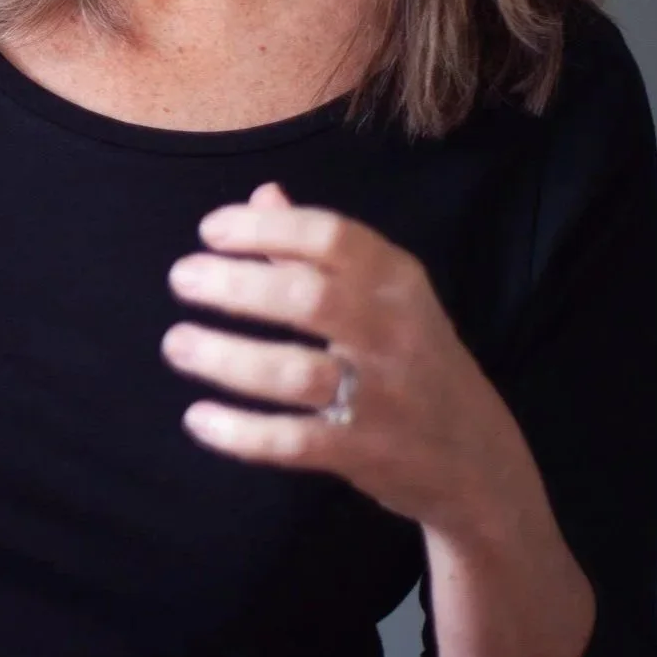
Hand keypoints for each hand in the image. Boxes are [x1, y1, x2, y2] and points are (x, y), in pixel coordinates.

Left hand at [159, 181, 531, 531]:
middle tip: (180, 278)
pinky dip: (241, 432)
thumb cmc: (414, 361)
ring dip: (226, 357)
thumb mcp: (388, 297)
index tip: (209, 231)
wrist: (480, 461)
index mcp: (397, 282)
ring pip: (295, 372)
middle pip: (306, 297)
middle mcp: (392, 332)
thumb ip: (322, 248)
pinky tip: (198, 419)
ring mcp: (382, 395)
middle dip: (234, 284)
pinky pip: (295, 440)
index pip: (330, 236)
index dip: (263, 227)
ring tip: (176, 344)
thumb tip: (263, 194)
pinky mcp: (366, 452)